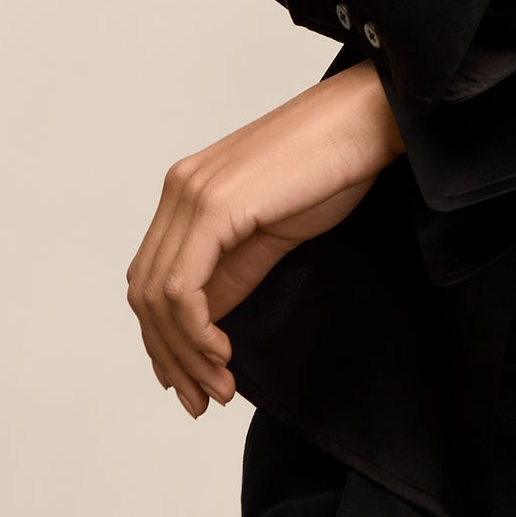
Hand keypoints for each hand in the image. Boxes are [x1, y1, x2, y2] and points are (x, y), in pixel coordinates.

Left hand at [125, 58, 403, 417]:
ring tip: (219, 386)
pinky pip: (181, 287)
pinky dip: (195, 331)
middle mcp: (179, 189)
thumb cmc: (335, 164)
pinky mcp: (212, 206)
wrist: (370, 118)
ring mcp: (191, 194)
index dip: (165, 340)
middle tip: (204, 398)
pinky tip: (224, 353)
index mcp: (189, 190)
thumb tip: (202, 324)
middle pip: (145, 293)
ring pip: (157, 297)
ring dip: (185, 354)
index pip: (153, 278)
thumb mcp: (273, 230)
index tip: (193, 383)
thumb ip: (231, 271)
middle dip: (171, 356)